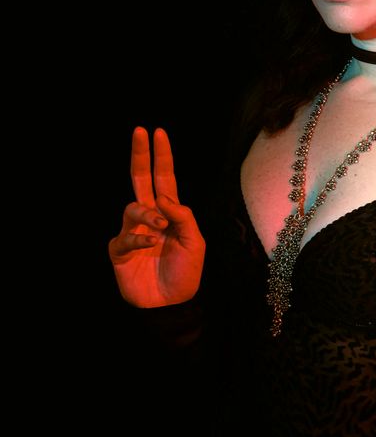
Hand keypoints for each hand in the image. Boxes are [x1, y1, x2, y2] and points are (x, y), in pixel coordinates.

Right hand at [108, 127, 204, 307]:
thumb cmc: (185, 272)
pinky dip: (139, 238)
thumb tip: (163, 197)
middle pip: (140, 180)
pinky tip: (151, 244)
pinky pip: (125, 236)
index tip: (157, 132)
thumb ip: (183, 217)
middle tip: (139, 132)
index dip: (161, 157)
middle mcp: (149, 218)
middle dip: (140, 156)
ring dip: (147, 213)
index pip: (163, 179)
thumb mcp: (195, 242)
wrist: (172, 303)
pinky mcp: (119, 251)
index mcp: (169, 213)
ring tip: (161, 226)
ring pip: (132, 207)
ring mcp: (132, 232)